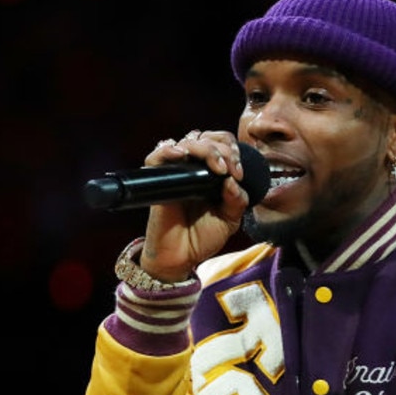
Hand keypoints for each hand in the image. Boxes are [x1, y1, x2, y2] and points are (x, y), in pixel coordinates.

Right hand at [140, 129, 250, 281]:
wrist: (181, 257)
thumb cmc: (203, 237)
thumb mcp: (230, 220)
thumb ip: (237, 201)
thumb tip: (233, 181)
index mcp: (212, 173)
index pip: (221, 144)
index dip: (233, 151)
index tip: (239, 173)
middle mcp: (194, 168)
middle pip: (206, 137)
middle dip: (223, 147)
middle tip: (230, 168)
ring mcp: (176, 173)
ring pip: (186, 142)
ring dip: (205, 148)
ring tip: (217, 167)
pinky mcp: (157, 180)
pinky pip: (156, 157)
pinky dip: (167, 150)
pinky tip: (181, 155)